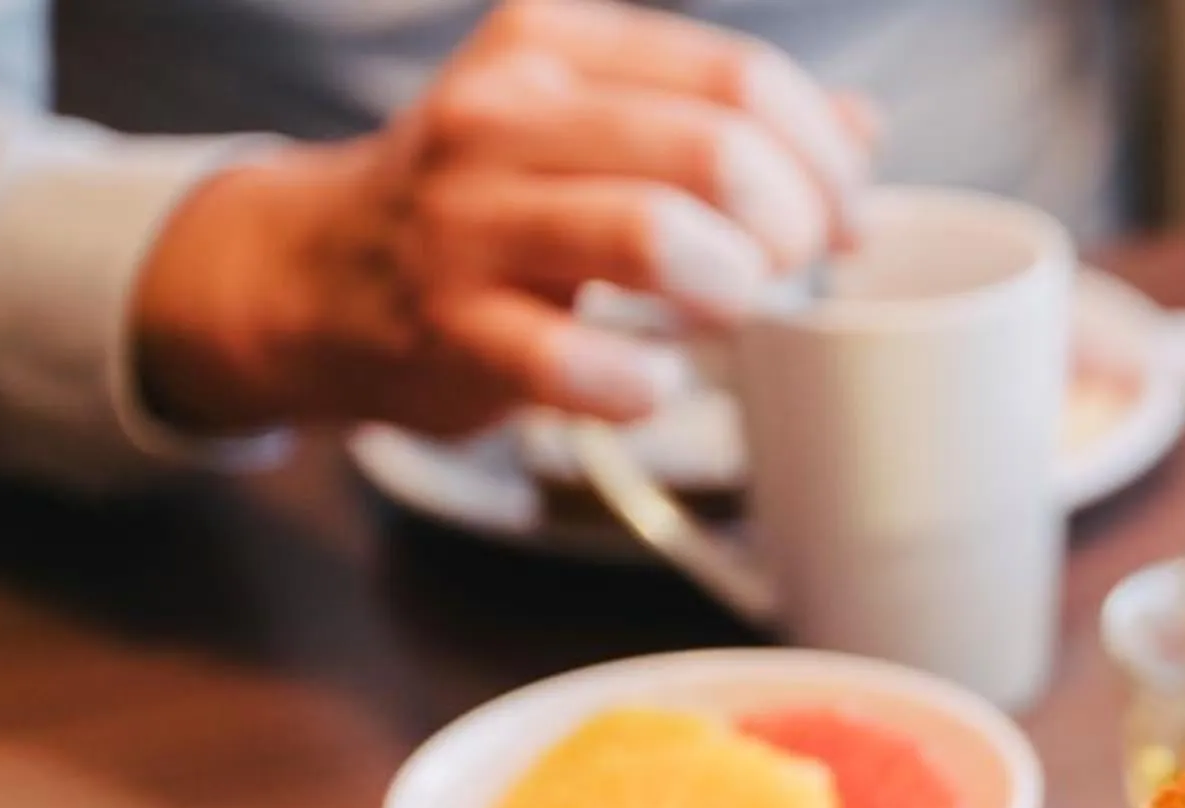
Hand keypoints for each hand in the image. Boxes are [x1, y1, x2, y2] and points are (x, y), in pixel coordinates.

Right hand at [132, 0, 873, 436]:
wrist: (321, 271)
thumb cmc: (494, 202)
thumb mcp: (597, 127)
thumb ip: (723, 120)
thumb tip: (862, 127)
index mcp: (556, 46)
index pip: (741, 80)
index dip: (823, 162)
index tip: (840, 222)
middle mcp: (504, 114)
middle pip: (714, 149)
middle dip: (788, 225)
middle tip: (786, 271)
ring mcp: (468, 219)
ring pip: (655, 234)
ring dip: (731, 289)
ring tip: (727, 311)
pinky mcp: (452, 327)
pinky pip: (581, 361)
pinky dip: (645, 384)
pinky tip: (652, 381)